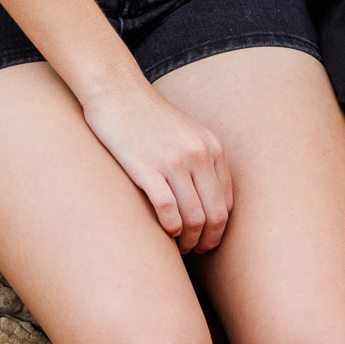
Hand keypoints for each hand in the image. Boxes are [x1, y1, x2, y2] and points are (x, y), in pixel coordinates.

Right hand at [83, 79, 232, 251]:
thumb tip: (206, 201)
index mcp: (212, 147)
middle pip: (215, 215)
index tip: (206, 239)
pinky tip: (165, 233)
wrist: (117, 92)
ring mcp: (173, 161)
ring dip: (188, 241)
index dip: (219, 229)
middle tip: (195, 251)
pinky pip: (168, 211)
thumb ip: (201, 160)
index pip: (227, 202)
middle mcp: (198, 154)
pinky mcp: (147, 168)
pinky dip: (170, 229)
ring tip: (180, 247)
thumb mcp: (187, 133)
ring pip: (194, 218)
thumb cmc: (149, 116)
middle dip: (207, 241)